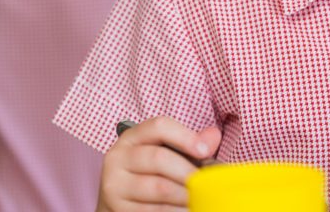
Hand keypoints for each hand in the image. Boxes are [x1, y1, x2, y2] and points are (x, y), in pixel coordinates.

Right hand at [97, 116, 221, 211]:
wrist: (120, 202)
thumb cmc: (149, 174)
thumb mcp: (165, 153)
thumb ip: (188, 144)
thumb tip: (213, 136)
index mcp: (132, 137)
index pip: (158, 126)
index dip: (185, 137)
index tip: (205, 152)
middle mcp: (118, 157)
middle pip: (159, 158)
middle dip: (187, 171)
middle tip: (206, 182)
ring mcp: (115, 184)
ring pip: (159, 187)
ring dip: (185, 194)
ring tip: (200, 197)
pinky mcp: (118, 207)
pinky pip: (154, 209)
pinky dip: (176, 210)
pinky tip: (188, 209)